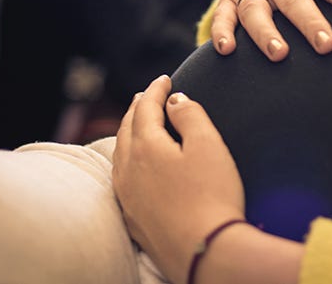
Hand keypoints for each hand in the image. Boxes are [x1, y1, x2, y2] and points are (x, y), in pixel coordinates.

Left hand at [113, 75, 244, 283]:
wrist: (205, 252)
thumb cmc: (211, 196)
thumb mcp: (208, 145)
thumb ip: (190, 115)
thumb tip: (175, 101)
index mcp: (145, 147)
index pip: (145, 108)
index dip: (155, 90)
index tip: (164, 78)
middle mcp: (128, 169)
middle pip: (127, 128)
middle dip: (137, 108)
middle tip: (147, 95)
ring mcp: (127, 195)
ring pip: (120, 153)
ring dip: (129, 132)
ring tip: (139, 123)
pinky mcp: (132, 217)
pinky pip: (122, 176)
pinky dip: (128, 158)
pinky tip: (136, 164)